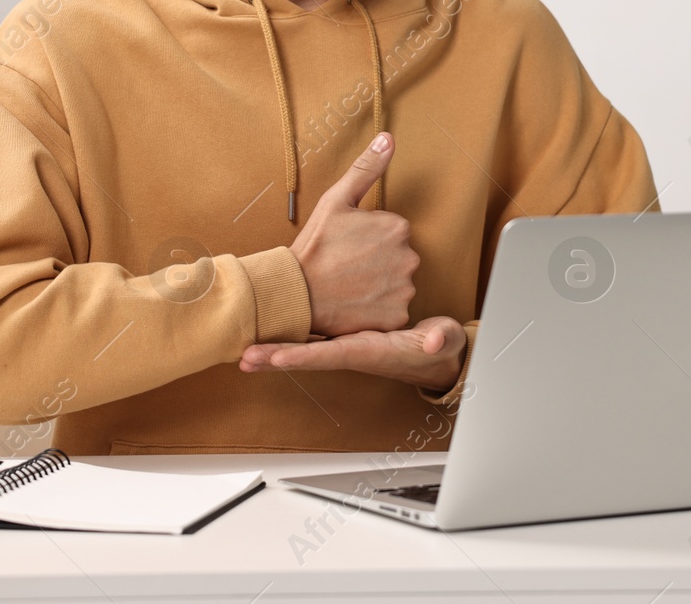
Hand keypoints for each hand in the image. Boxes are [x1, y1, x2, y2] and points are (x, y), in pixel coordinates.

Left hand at [240, 316, 466, 391]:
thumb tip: (432, 341)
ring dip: (276, 350)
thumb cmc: (441, 347)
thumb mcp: (446, 340)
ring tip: (245, 349)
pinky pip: (314, 340)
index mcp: (373, 351)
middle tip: (244, 357)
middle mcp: (354, 351)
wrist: (439, 357)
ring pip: (306, 349)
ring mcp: (348, 346)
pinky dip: (291, 340)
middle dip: (275, 358)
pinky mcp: (347, 339)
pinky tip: (271, 333)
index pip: (333, 355)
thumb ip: (441, 339)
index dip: (303, 356)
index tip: (275, 358)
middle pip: (308, 357)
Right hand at [290, 132, 418, 335]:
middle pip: (398, 257)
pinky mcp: (396, 317)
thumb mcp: (336, 200)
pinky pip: (393, 310)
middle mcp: (409, 258)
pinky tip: (356, 302)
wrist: (296, 291)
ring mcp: (404, 290)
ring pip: (397, 284)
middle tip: (347, 265)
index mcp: (398, 227)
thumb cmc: (315, 245)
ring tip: (349, 284)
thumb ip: (367, 168)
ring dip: (379, 285)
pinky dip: (378, 308)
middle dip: (378, 261)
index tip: (347, 245)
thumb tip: (388, 138)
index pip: (392, 232)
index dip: (368, 238)